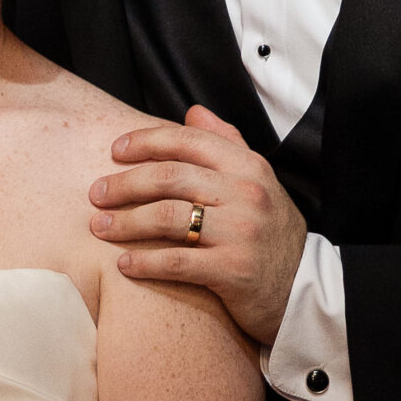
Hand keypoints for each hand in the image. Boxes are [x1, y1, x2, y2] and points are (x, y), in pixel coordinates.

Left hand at [89, 104, 306, 348]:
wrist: (304, 288)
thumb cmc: (270, 232)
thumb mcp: (258, 181)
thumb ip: (226, 143)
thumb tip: (193, 111)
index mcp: (249, 166)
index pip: (188, 140)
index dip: (146, 141)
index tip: (115, 151)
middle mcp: (246, 194)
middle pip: (170, 177)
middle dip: (125, 183)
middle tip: (96, 194)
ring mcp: (241, 233)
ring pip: (168, 217)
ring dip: (125, 222)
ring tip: (99, 227)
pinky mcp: (233, 271)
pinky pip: (176, 262)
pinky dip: (144, 263)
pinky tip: (122, 264)